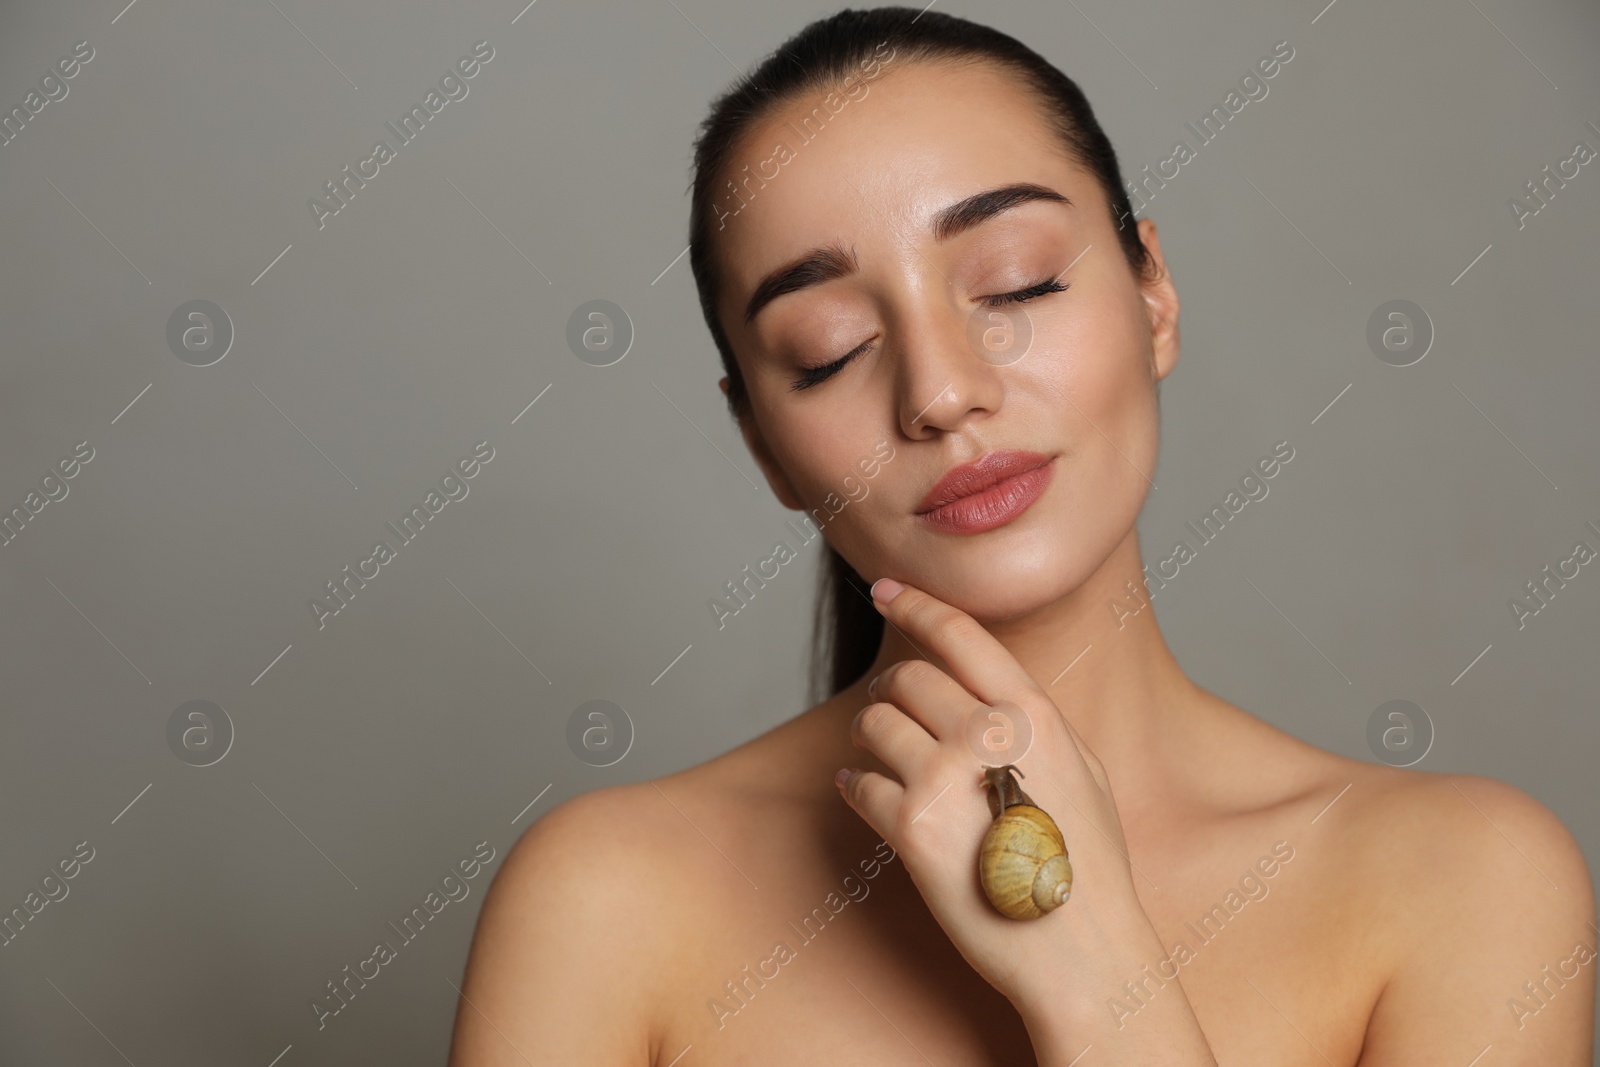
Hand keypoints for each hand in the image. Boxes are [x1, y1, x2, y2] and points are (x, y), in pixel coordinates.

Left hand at [835, 577, 1165, 1018]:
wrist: (1081, 949)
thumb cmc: (1088, 864)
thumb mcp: (1081, 768)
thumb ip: (1031, 722)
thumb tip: (989, 690)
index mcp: (1032, 713)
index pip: (960, 632)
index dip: (916, 602)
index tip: (886, 587)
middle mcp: (985, 735)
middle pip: (906, 676)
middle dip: (891, 688)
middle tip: (891, 707)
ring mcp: (943, 780)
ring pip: (873, 724)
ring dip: (869, 736)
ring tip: (882, 756)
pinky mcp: (909, 830)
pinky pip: (858, 784)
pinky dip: (857, 786)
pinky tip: (869, 795)